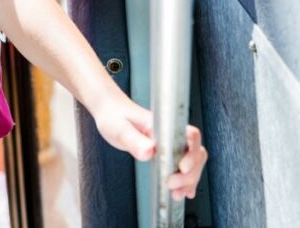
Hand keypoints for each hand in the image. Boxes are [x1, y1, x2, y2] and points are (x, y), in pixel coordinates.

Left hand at [92, 94, 207, 200]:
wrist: (110, 112)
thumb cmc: (114, 116)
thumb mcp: (119, 128)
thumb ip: (133, 140)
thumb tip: (148, 151)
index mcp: (164, 125)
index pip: (191, 136)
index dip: (192, 153)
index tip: (183, 168)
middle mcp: (172, 134)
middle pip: (196, 153)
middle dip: (189, 173)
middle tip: (171, 183)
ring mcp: (171, 144)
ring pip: (193, 163)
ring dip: (189, 180)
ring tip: (176, 193)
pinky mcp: (166, 153)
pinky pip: (184, 167)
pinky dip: (186, 180)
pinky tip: (185, 191)